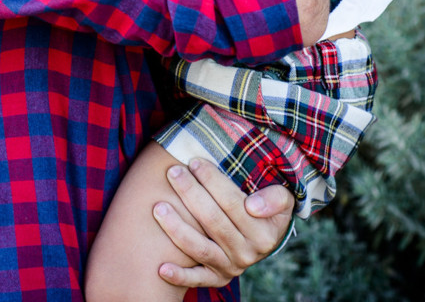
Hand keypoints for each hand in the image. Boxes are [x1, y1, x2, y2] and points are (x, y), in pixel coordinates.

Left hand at [153, 159, 292, 289]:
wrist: (265, 237)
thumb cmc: (267, 206)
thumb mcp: (282, 198)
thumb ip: (274, 198)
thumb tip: (253, 206)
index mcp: (263, 232)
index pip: (233, 203)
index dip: (212, 181)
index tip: (194, 161)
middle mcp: (247, 253)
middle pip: (213, 221)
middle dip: (190, 194)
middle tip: (173, 173)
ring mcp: (231, 267)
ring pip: (200, 248)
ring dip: (177, 228)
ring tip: (158, 207)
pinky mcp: (217, 278)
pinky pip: (197, 279)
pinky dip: (179, 276)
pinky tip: (161, 268)